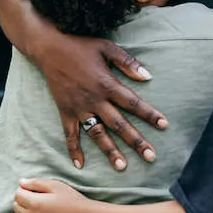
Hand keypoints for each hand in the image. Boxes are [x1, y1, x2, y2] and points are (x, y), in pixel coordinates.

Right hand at [0, 0, 166, 171]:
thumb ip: (128, 62)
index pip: (133, 102)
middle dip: (136, 141)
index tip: (164, 125)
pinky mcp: (65, 111)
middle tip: (151, 156)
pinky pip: (70, 134)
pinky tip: (80, 165)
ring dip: (110, 151)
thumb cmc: (80, 46)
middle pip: (119, 124)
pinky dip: (74, 150)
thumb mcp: (107, 47)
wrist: (49, 49)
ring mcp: (78, 108)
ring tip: (122, 167)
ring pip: (97, 133)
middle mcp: (94, 100)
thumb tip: (148, 76)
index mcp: (107, 84)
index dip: (149, 114)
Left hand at [14, 178, 93, 212]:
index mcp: (33, 203)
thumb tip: (21, 182)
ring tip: (45, 208)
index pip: (17, 194)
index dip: (25, 190)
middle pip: (16, 206)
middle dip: (24, 200)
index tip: (36, 190)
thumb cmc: (73, 201)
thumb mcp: (56, 186)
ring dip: (28, 212)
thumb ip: (35, 183)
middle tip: (41, 198)